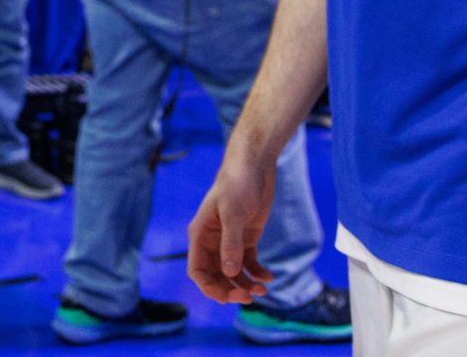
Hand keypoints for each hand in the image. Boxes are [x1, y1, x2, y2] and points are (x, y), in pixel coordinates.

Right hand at [187, 155, 277, 303]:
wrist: (253, 167)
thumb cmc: (237, 184)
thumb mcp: (233, 213)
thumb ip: (230, 244)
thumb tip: (228, 273)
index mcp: (200, 235)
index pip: (197, 270)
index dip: (210, 287)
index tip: (228, 297)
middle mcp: (212, 242)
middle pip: (215, 276)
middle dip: (230, 289)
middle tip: (250, 297)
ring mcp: (229, 241)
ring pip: (232, 273)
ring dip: (245, 284)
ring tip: (263, 289)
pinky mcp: (245, 238)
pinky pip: (248, 264)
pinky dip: (257, 273)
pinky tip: (269, 276)